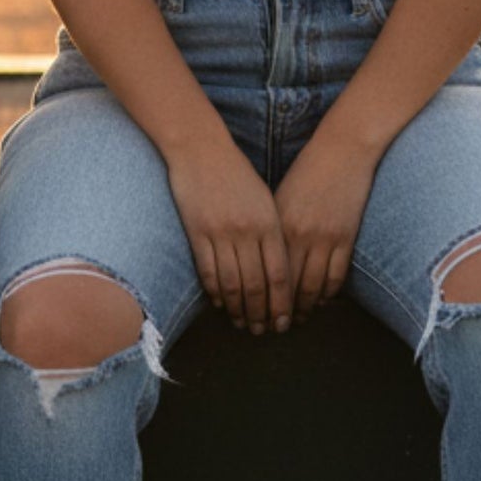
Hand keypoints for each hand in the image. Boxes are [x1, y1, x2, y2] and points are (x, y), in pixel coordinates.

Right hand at [164, 130, 291, 334]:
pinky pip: (208, 271)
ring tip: (242, 323)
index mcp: (270, 223)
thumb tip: (278, 268)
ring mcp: (221, 232)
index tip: (284, 321)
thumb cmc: (236, 173)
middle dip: (261, 313)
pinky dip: (215, 291)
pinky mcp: (197, 232)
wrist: (201, 148)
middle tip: (263, 331)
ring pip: (232, 283)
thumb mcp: (264, 199)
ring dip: (238, 309)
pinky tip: (220, 303)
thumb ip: (273, 231)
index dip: (282, 303)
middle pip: (257, 285)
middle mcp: (248, 231)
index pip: (280, 274)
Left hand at [273, 131, 380, 317]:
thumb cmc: (305, 172)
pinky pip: (336, 276)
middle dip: (279, 310)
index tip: (252, 312)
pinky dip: (328, 293)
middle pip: (287, 285)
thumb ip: (269, 229)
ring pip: (312, 286)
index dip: (258, 297)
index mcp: (276, 225)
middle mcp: (298, 235)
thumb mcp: (278, 199)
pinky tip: (322, 302)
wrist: (341, 151)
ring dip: (305, 307)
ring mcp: (325, 238)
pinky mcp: (346, 237)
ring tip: (298, 319)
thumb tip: (256, 259)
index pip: (264, 272)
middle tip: (273, 327)